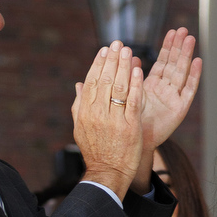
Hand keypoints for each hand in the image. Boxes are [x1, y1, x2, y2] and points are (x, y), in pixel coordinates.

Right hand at [72, 45, 146, 195]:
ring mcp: (113, 119)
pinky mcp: (129, 126)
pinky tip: (138, 70)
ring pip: (118, 87)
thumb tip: (78, 84)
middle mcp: (97, 114)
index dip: (98, 64)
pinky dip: (135, 84)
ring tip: (128, 50)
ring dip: (123, 66)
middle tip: (118, 43)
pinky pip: (132, 101)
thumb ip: (79, 105)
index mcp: (85, 112)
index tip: (105, 50)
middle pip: (104, 81)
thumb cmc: (96, 151)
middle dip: (112, 60)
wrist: (107, 173)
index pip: (91, 82)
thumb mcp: (81, 128)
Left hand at [139, 28, 202, 150]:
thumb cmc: (127, 122)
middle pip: (174, 64)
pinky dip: (193, 76)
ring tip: (190, 39)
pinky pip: (188, 90)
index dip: (167, 47)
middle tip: (183, 30)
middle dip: (178, 47)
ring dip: (186, 56)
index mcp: (152, 86)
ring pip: (181, 72)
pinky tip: (197, 62)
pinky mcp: (179, 109)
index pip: (162, 62)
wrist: (131, 145)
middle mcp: (165, 90)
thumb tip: (129, 55)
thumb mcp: (127, 94)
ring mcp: (173, 98)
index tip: (172, 32)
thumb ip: (130, 75)